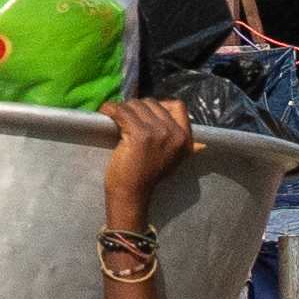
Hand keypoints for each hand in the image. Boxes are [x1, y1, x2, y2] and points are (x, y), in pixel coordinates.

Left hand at [99, 98, 188, 226]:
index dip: (159, 105)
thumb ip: (178, 143)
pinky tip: (106, 111)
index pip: (177, 107)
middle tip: (124, 114)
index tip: (145, 111)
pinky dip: (112, 109)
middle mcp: (175, 134)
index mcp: (186, 140)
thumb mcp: (172, 160)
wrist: (132, 194)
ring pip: (137, 106)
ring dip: (122, 108)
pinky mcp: (140, 134)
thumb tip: (192, 136)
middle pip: (153, 104)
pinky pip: (123, 112)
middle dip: (136, 106)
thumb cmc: (147, 177)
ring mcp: (158, 133)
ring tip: (113, 113)